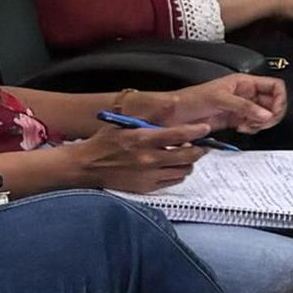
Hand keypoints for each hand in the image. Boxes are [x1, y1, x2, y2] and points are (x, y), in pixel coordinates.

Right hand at [55, 122, 207, 190]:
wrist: (86, 166)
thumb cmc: (104, 141)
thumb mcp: (125, 124)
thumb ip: (150, 117)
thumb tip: (172, 105)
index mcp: (143, 139)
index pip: (178, 135)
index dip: (196, 131)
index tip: (206, 128)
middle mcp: (148, 159)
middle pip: (187, 156)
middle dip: (199, 149)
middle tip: (201, 145)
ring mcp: (148, 175)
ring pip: (183, 170)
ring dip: (189, 162)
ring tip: (186, 155)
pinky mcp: (146, 188)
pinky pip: (172, 181)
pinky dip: (177, 173)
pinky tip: (173, 167)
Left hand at [146, 72, 286, 137]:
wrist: (176, 115)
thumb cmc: (193, 99)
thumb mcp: (220, 99)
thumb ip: (244, 107)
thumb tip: (266, 114)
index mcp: (244, 82)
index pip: (274, 86)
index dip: (280, 98)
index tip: (274, 111)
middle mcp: (245, 94)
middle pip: (273, 102)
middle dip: (271, 114)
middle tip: (263, 122)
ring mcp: (241, 108)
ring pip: (264, 115)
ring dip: (262, 123)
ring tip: (250, 126)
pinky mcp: (235, 120)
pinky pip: (254, 124)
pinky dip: (253, 129)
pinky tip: (243, 129)